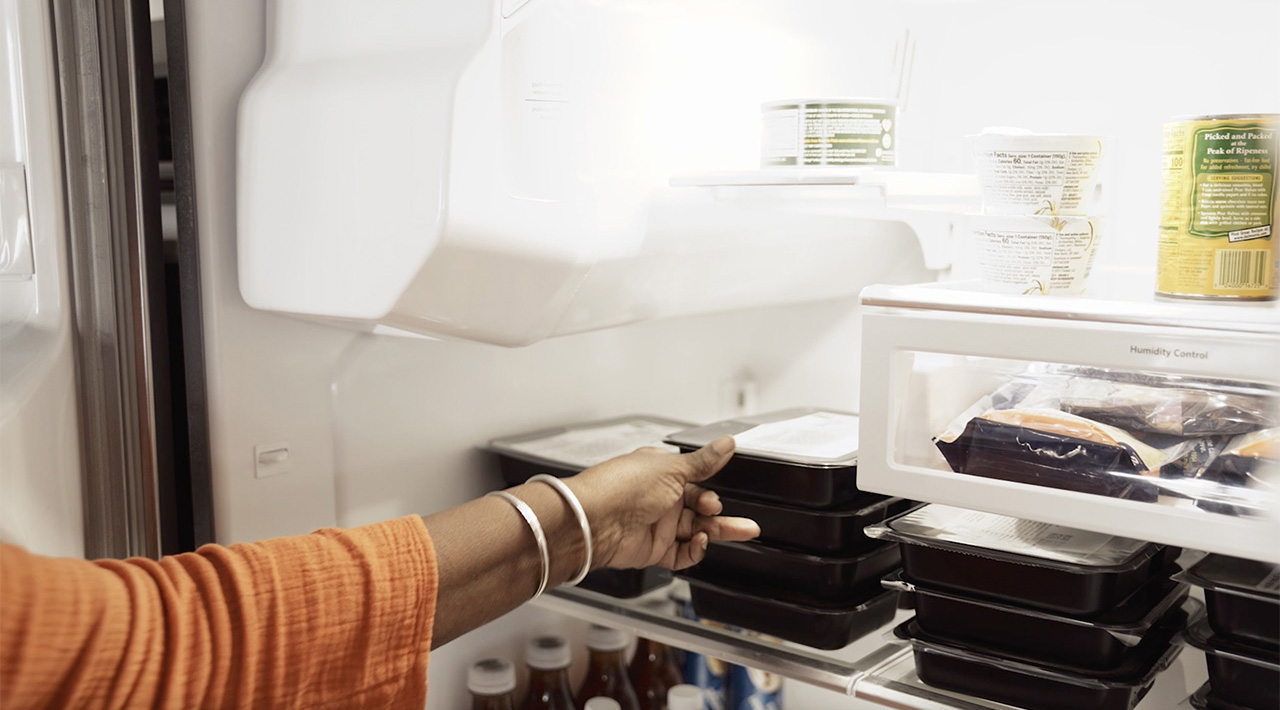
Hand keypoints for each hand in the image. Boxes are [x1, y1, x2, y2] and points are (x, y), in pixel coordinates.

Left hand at [566, 436, 759, 570]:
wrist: (594, 521)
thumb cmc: (621, 487)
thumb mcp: (671, 468)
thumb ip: (704, 461)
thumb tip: (726, 443)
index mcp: (661, 473)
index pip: (696, 481)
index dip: (711, 489)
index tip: (723, 493)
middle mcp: (659, 498)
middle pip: (700, 509)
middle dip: (722, 515)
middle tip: (744, 522)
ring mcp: (657, 524)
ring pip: (696, 531)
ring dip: (718, 532)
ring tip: (742, 532)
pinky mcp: (653, 549)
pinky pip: (682, 553)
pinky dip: (696, 550)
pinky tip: (701, 542)